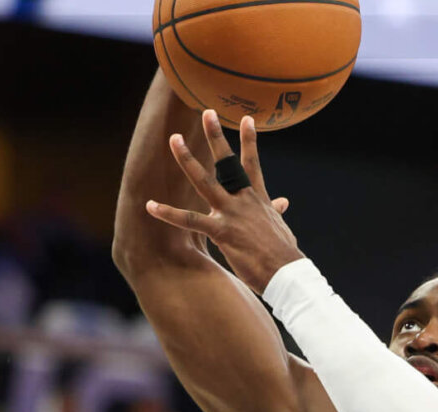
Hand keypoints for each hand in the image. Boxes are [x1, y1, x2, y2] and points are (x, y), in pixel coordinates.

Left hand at [146, 110, 300, 294]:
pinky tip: (151, 206)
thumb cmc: (283, 253)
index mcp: (257, 198)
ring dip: (187, 160)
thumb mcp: (280, 226)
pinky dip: (168, 213)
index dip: (250, 141)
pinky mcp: (221, 232)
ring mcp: (231, 213)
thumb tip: (283, 202)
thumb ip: (275, 211)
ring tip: (174, 140)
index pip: (252, 163)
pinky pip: (189, 220)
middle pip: (227, 163)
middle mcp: (243, 200)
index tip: (247, 118)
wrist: (286, 273)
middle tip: (207, 112)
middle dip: (217, 136)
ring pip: (205, 181)